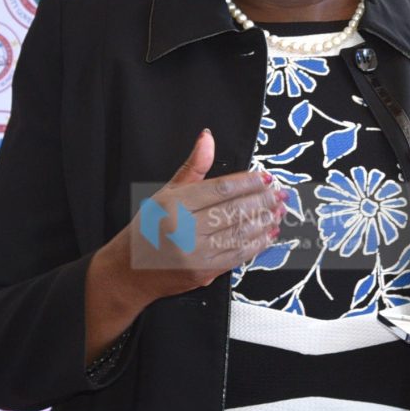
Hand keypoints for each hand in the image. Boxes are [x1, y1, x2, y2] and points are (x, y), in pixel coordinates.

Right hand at [110, 128, 289, 303]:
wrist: (129, 271)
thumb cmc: (147, 229)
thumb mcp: (165, 193)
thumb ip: (193, 167)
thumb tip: (208, 137)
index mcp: (173, 205)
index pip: (219, 189)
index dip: (247, 183)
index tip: (265, 177)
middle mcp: (183, 229)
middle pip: (233, 211)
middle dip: (261, 201)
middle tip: (280, 193)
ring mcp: (194, 254)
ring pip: (238, 233)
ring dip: (264, 221)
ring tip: (279, 209)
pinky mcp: (204, 272)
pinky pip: (237, 255)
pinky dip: (256, 243)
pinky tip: (268, 233)